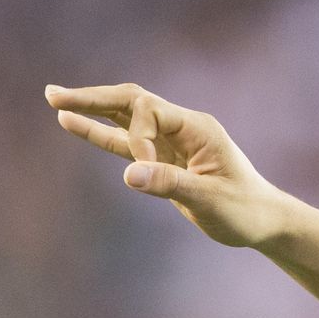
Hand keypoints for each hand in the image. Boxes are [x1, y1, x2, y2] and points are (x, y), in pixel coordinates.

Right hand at [47, 82, 295, 247]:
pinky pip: (125, 141)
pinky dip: (99, 132)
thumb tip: (129, 174)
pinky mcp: (163, 159)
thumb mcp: (210, 200)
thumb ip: (170, 184)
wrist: (264, 221)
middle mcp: (183, 128)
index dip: (136, 137)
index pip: (149, 111)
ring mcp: (171, 142)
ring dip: (91, 109)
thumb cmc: (246, 210)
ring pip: (125, 118)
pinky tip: (70, 123)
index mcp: (198, 128)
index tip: (144, 171)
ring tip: (54, 99)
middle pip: (131, 102)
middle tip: (54, 95)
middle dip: (94, 98)